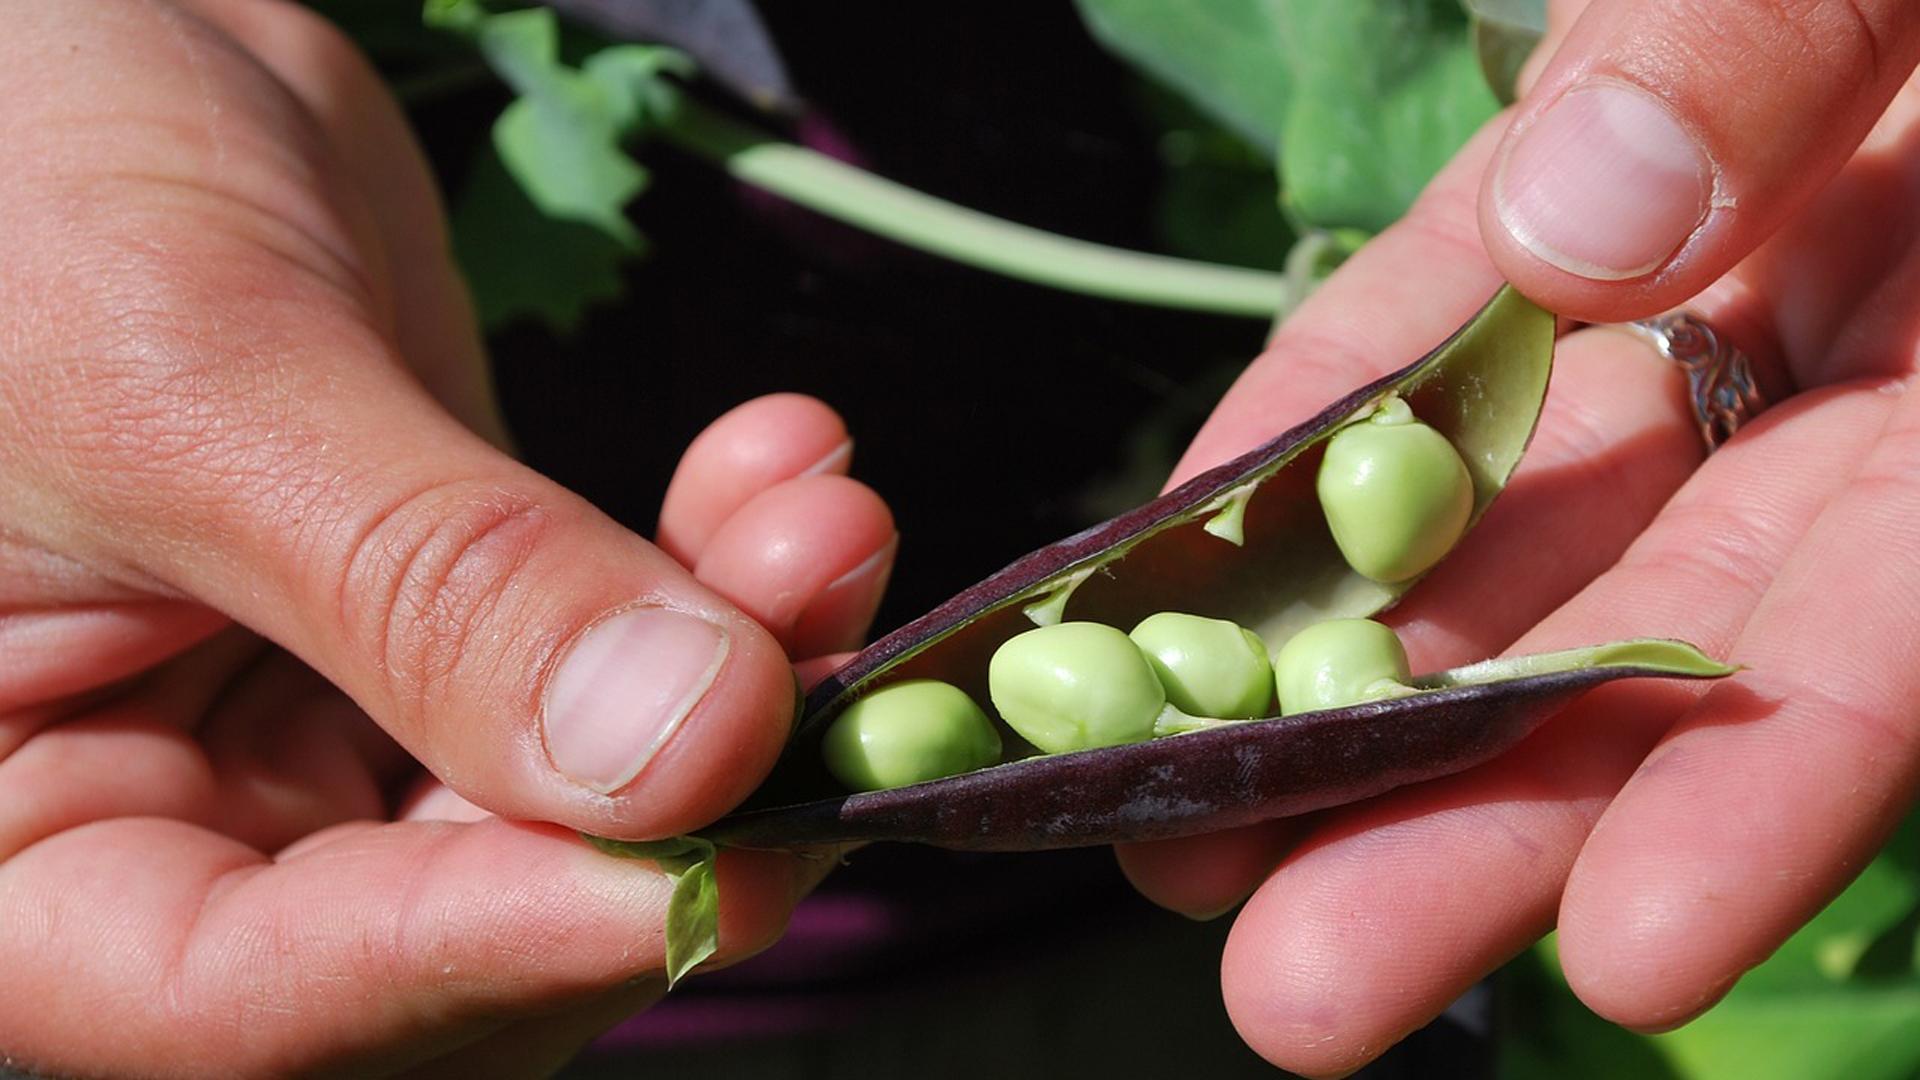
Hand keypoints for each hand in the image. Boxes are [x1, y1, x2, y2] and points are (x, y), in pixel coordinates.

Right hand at [0, 2, 894, 1073]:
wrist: (54, 44)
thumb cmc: (6, 181)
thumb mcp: (187, 378)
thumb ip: (428, 584)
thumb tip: (689, 750)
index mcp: (11, 856)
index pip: (251, 995)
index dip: (499, 950)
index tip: (724, 861)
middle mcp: (168, 832)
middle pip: (464, 927)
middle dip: (678, 810)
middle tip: (840, 688)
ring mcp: (320, 738)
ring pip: (584, 799)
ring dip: (744, 674)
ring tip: (822, 524)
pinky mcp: (446, 633)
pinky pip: (618, 662)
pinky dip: (722, 575)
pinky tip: (783, 467)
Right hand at [1117, 1, 1919, 1073]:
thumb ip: (1717, 14)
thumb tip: (1571, 232)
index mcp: (1669, 154)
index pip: (1409, 351)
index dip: (1253, 499)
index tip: (1104, 652)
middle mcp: (1771, 317)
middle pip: (1522, 550)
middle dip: (1353, 729)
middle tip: (1187, 890)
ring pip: (1692, 654)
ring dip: (1522, 826)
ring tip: (1333, 990)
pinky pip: (1916, 658)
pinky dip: (1789, 788)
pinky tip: (1648, 930)